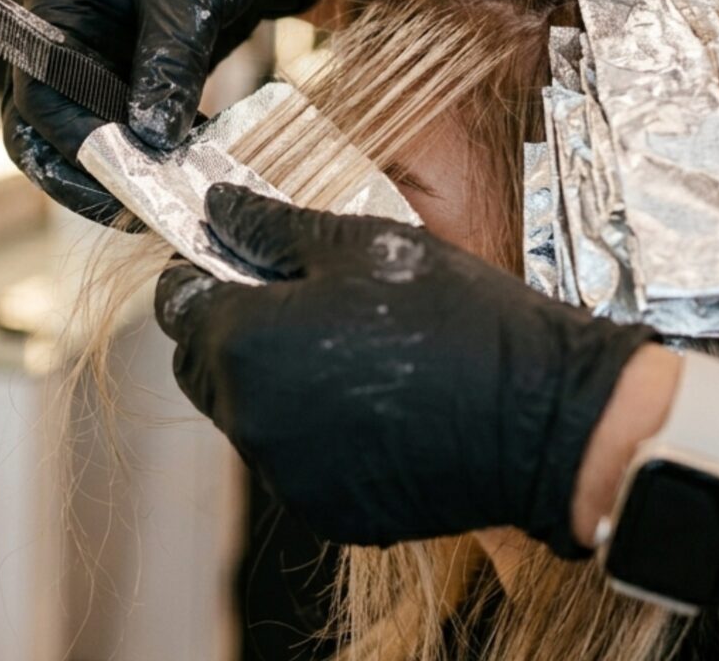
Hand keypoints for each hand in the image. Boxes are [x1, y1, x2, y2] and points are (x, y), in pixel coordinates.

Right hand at [3, 0, 333, 223]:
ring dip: (124, 167)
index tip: (118, 173)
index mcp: (60, 5)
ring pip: (93, 133)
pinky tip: (191, 171)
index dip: (71, 138)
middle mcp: (72, 38)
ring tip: (169, 199)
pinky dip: (156, 153)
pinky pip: (135, 126)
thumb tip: (152, 136)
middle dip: (85, 168)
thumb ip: (168, 63)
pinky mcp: (144, 76)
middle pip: (49, 123)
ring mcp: (107, 59)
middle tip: (134, 207)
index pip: (39, 88)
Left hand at [154, 183, 654, 555]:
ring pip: (254, 416)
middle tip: (301, 301)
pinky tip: (376, 402)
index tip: (233, 262)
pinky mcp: (329, 512)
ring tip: (352, 350)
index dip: (199, 276)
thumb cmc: (452, 314)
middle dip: (234, 331)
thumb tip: (219, 207)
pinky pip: (297, 460)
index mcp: (247, 344)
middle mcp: (252, 421)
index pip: (179, 307)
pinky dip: (316, 430)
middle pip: (207, 368)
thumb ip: (273, 226)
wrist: (538, 413)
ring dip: (278, 381)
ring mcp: (289, 476)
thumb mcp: (362, 244)